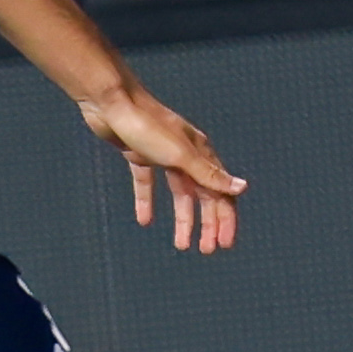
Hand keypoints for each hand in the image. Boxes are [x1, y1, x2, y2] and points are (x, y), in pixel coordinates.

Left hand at [78, 81, 244, 252]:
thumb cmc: (146, 125)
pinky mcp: (139, 154)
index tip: (225, 244)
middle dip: (207, 223)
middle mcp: (186, 154)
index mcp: (201, 153)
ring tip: (182, 245)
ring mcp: (163, 154)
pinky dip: (148, 201)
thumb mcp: (180, 155)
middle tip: (207, 250)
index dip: (225, 218)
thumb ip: (209, 174)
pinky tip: (145, 220)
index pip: (221, 191)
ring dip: (183, 219)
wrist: (110, 102)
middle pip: (203, 195)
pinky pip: (148, 183)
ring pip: (179, 192)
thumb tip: (242, 188)